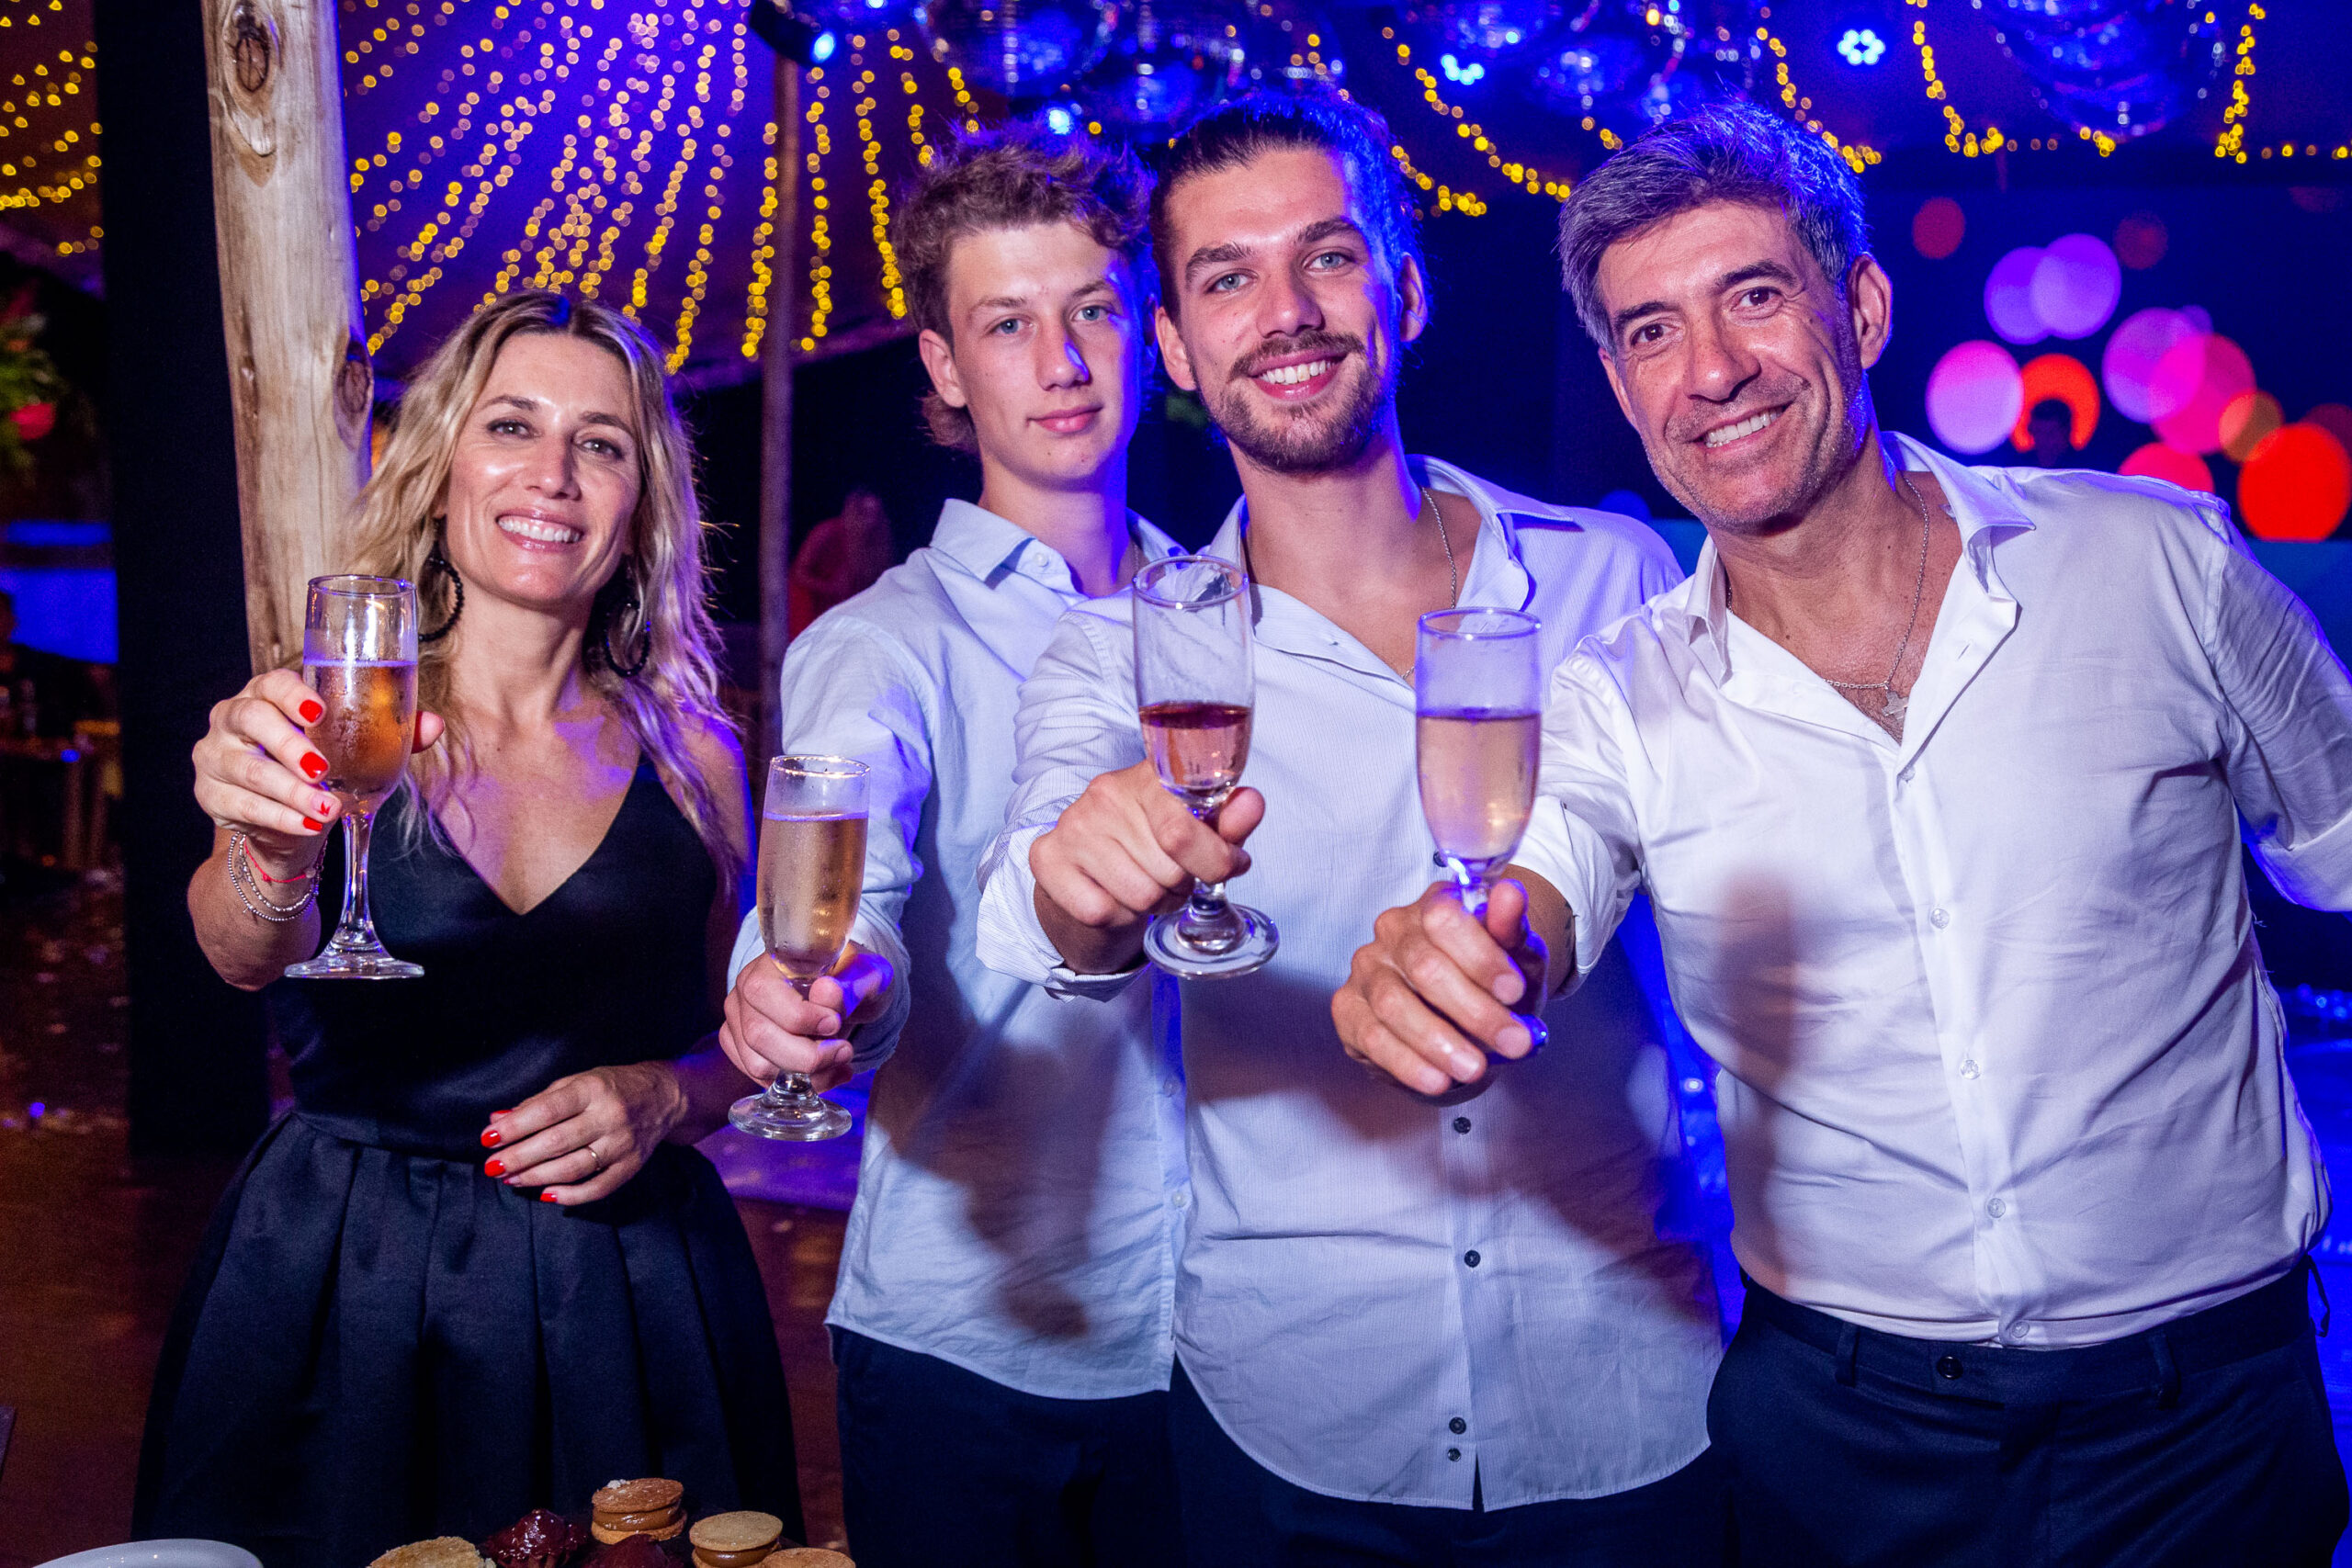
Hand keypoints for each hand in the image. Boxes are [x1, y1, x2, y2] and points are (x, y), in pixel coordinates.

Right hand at [192, 669, 443, 878]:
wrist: (287, 822)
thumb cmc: (323, 769)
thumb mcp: (354, 749)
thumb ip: (391, 734)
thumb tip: (433, 725)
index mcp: (266, 696)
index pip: (271, 682)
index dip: (292, 693)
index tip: (318, 711)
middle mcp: (232, 719)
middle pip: (251, 720)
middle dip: (289, 745)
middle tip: (322, 769)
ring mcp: (215, 757)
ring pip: (248, 769)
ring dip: (291, 791)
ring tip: (328, 807)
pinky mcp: (210, 795)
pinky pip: (242, 806)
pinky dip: (280, 818)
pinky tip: (308, 824)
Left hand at [481, 1062, 685, 1204]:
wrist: (665, 1097)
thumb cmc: (612, 1087)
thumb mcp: (576, 1082)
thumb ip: (538, 1102)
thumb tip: (497, 1121)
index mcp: (592, 1090)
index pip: (547, 1110)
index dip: (515, 1127)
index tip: (487, 1138)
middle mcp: (610, 1116)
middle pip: (556, 1142)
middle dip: (518, 1157)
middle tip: (492, 1166)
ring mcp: (623, 1144)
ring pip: (573, 1168)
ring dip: (536, 1177)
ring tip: (511, 1178)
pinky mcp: (632, 1166)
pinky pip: (598, 1188)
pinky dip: (570, 1195)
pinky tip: (546, 1194)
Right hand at [717, 943, 893, 1092]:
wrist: (846, 991)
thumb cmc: (852, 977)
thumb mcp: (865, 974)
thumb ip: (850, 984)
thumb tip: (826, 993)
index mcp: (771, 962)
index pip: (764, 992)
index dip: (800, 1016)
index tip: (835, 1023)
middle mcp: (746, 989)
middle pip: (758, 1034)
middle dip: (807, 1055)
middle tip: (844, 1051)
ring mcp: (739, 1019)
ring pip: (758, 1063)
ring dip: (806, 1075)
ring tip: (839, 1063)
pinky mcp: (740, 1047)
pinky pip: (760, 1077)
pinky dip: (796, 1084)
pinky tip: (826, 1073)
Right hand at [1030, 761, 1264, 972]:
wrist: (1088, 878)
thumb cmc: (1150, 851)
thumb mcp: (1199, 834)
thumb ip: (1227, 823)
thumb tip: (1252, 804)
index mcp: (1148, 777)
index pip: (1182, 827)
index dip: (1214, 860)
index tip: (1227, 867)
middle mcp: (1105, 793)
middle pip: (1168, 870)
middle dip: (1180, 886)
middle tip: (1170, 880)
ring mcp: (1073, 825)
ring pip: (1139, 895)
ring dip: (1150, 906)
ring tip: (1143, 889)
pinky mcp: (1046, 858)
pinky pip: (1102, 911)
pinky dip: (1117, 918)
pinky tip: (1113, 898)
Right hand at [1333, 879, 1550, 1096]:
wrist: (1467, 1021)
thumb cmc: (1492, 984)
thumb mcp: (1516, 959)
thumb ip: (1513, 930)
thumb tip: (1511, 893)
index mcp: (1434, 906)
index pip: (1445, 918)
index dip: (1480, 956)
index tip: (1514, 991)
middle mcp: (1393, 930)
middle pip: (1424, 967)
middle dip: (1474, 1010)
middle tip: (1512, 1042)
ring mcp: (1366, 969)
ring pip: (1394, 1004)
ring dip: (1439, 1042)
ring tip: (1475, 1068)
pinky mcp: (1347, 1008)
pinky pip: (1371, 1037)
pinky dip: (1407, 1063)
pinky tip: (1437, 1079)